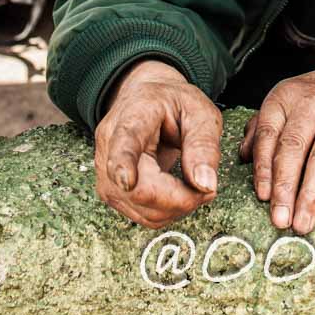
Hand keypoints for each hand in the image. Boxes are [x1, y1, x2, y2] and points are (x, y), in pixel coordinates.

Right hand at [93, 59, 222, 228]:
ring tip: (193, 183)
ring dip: (177, 206)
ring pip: (143, 210)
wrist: (144, 99)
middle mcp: (110, 146)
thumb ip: (204, 145)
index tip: (128, 180)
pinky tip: (178, 191)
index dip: (124, 164)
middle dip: (181, 198)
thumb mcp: (200, 111)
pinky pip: (143, 215)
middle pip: (139, 190)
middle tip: (207, 186)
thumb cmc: (173, 103)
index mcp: (134, 116)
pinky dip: (167, 210)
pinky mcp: (111, 193)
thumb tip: (205, 185)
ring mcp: (106, 173)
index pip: (124, 143)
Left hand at [239, 60, 314, 233]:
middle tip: (279, 220)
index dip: (263, 168)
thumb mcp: (285, 101)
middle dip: (284, 188)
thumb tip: (243, 157)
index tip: (262, 197)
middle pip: (292, 149)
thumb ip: (262, 127)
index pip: (268, 135)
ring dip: (311, 195)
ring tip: (303, 224)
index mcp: (284, 98)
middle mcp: (310, 104)